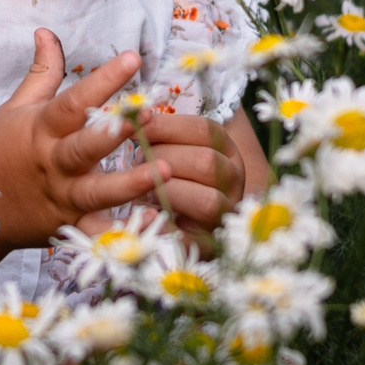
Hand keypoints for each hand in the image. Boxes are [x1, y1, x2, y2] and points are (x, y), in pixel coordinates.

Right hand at [0, 30, 166, 278]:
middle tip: (147, 116)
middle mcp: (51, 162)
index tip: (133, 58)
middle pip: (83, 146)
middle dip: (113, 132)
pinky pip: (96, 233)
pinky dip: (123, 234)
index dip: (103, 80)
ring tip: (166, 172)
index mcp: (41, 128)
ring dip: (130, 183)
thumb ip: (41, 72)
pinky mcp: (65, 227)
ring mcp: (60, 197)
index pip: (73, 100)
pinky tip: (153, 225)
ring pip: (96, 192)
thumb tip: (46, 31)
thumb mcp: (15, 109)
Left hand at [130, 111, 245, 235]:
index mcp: (226, 151)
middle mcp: (233, 182)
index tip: (138, 124)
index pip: (205, 130)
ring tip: (142, 187)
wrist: (182, 221)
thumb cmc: (170, 177)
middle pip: (207, 163)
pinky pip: (191, 241)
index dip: (168, 126)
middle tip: (137, 161)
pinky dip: (166, 231)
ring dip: (167, 191)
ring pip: (207, 201)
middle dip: (164, 159)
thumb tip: (131, 118)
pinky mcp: (207, 246)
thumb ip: (159, 135)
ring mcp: (224, 215)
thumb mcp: (172, 150)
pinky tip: (145, 218)